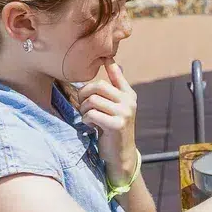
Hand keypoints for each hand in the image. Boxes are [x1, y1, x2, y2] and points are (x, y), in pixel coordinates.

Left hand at [76, 64, 138, 182]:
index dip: (109, 64)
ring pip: (93, 101)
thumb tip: (111, 61)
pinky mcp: (117, 125)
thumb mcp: (116, 107)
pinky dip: (86, 120)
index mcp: (129, 94)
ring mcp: (125, 113)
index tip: (104, 57)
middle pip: (98, 86)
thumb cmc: (113, 128)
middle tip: (82, 105)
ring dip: (84, 109)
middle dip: (84, 94)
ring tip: (87, 117)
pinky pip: (92, 114)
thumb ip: (114, 87)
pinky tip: (90, 126)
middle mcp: (129, 101)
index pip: (117, 74)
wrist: (121, 154)